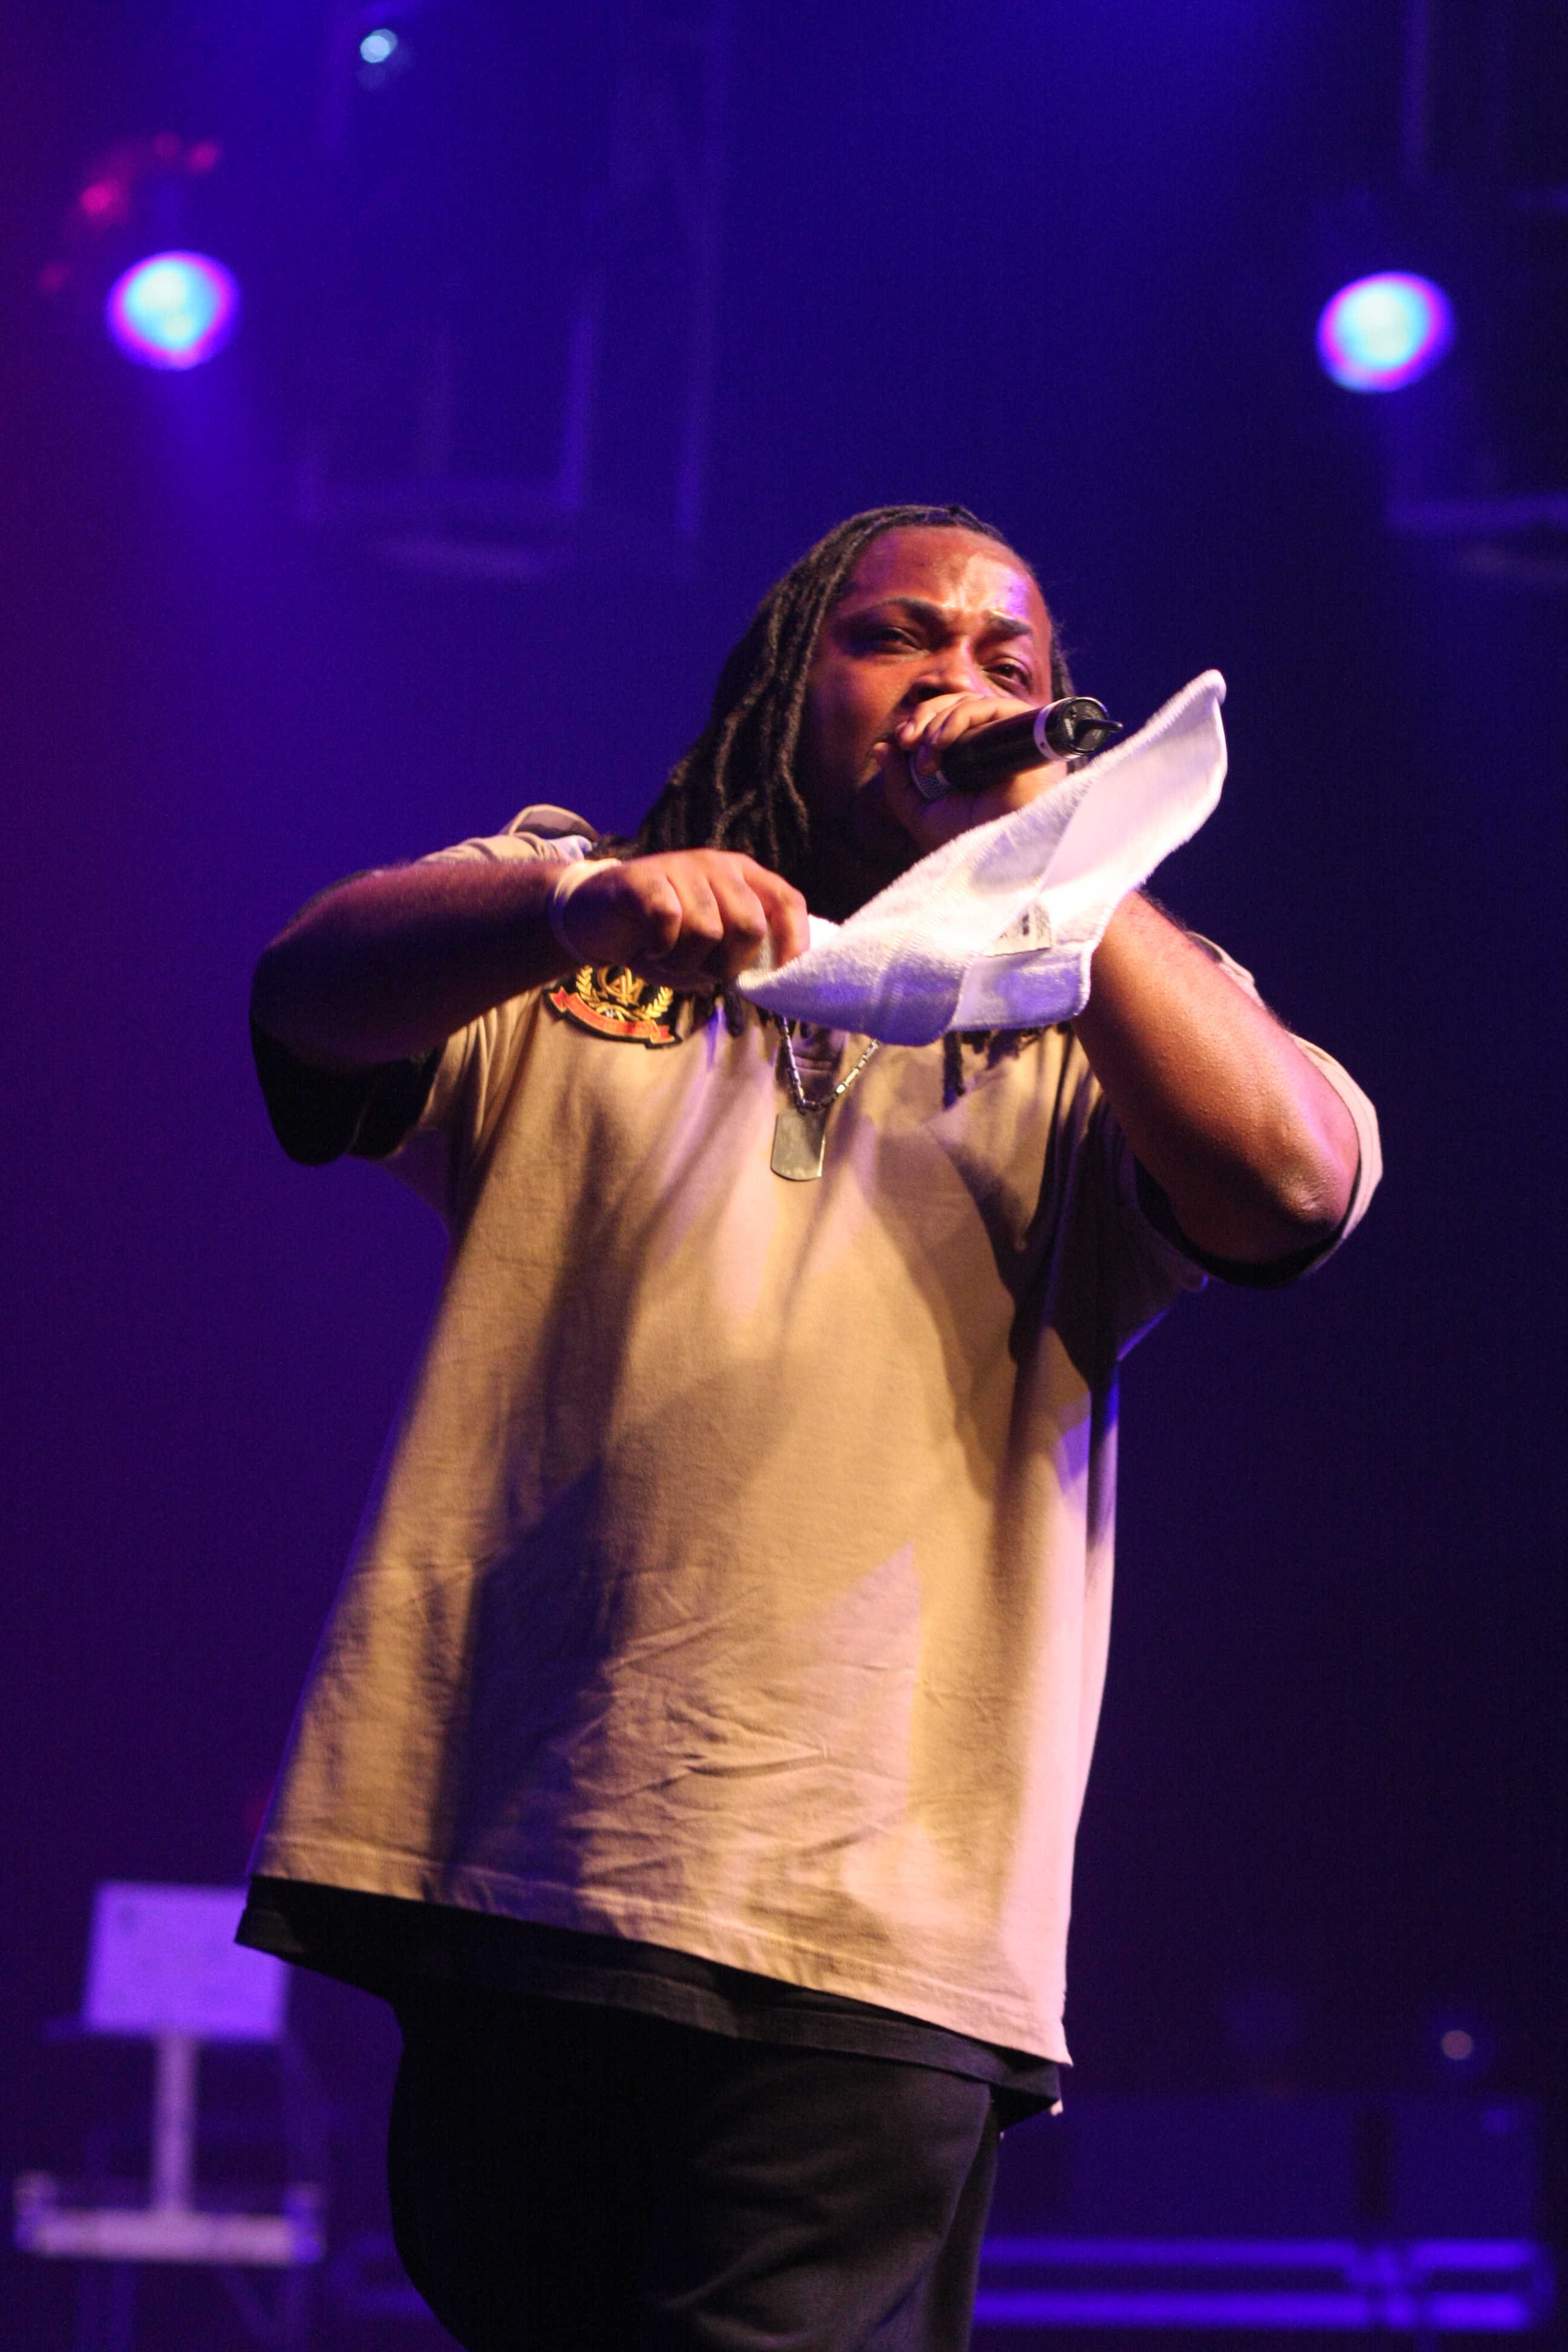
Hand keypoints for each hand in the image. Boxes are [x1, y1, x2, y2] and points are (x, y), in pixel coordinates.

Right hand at [551, 850, 808, 985]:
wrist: (597, 919)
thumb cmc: (661, 937)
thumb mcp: (710, 947)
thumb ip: (741, 953)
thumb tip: (771, 974)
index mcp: (743, 877)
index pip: (786, 901)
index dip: (793, 940)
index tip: (784, 975)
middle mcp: (717, 865)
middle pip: (749, 925)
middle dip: (727, 963)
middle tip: (700, 967)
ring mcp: (680, 866)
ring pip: (707, 930)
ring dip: (685, 962)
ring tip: (668, 957)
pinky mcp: (643, 877)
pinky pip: (667, 921)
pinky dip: (659, 948)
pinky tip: (649, 947)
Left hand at [875, 691, 1069, 854]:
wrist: (993, 856)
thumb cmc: (964, 841)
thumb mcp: (920, 812)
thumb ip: (899, 782)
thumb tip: (881, 747)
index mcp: (972, 759)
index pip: (947, 719)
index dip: (921, 722)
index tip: (901, 742)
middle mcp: (993, 745)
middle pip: (957, 704)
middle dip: (924, 716)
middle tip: (906, 741)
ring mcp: (1011, 739)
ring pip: (972, 702)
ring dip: (938, 721)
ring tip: (928, 755)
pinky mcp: (1026, 735)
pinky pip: (993, 708)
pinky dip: (961, 717)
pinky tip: (942, 743)